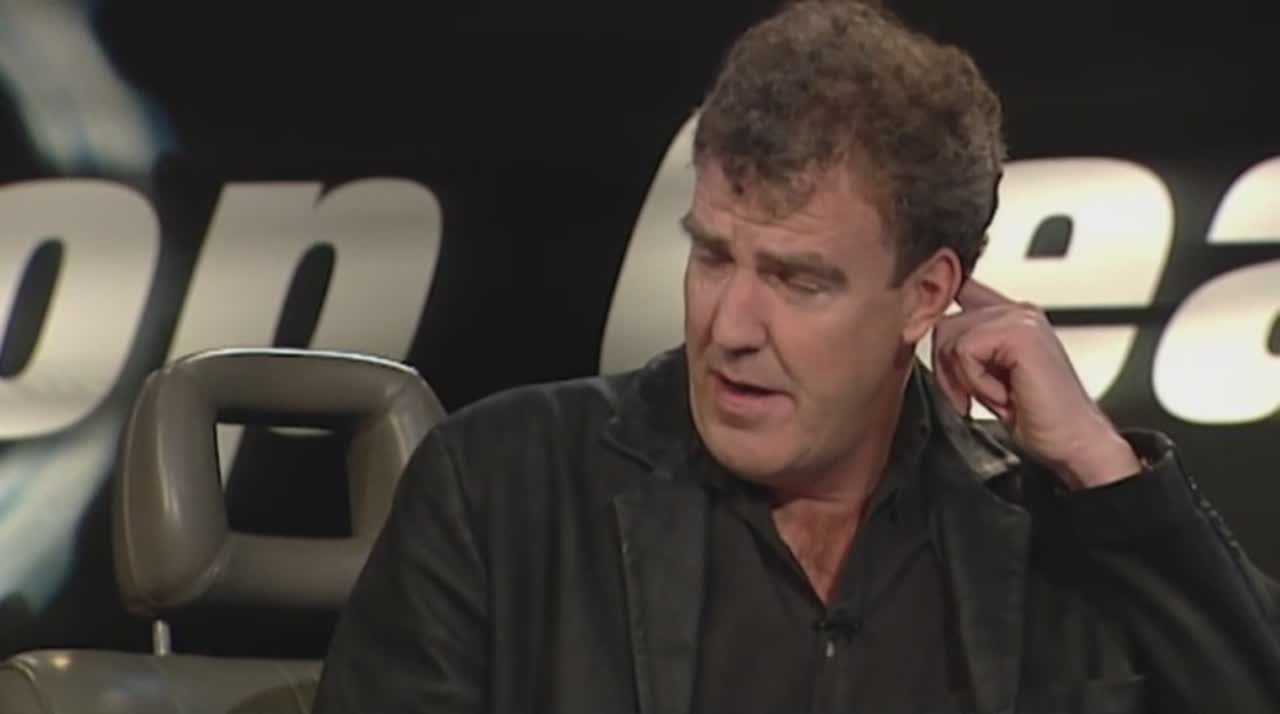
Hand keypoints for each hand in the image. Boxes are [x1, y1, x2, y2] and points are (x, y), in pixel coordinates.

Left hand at [931, 278, 1142, 488]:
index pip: (959, 291)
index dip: (939, 320)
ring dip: (964, 378)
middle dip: (946, 368)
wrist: (1073, 442)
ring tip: (996, 396)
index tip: (944, 357)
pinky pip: (965, 351)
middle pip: (944, 321)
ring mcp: (1021, 317)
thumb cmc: (1035, 416)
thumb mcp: (986, 377)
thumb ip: (964, 349)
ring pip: (950, 335)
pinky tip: (1005, 395)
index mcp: (1011, 316)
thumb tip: (924, 331)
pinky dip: (977, 383)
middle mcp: (1017, 310)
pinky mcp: (1020, 332)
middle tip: (971, 397)